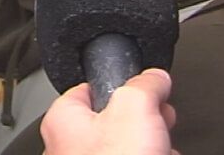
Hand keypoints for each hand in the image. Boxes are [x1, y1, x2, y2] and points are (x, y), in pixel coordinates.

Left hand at [41, 69, 177, 154]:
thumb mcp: (134, 107)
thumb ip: (144, 84)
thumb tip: (155, 77)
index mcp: (63, 119)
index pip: (89, 88)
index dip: (123, 87)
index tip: (144, 92)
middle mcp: (68, 147)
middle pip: (116, 121)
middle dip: (146, 123)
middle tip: (159, 125)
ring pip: (129, 148)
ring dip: (152, 148)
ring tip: (160, 150)